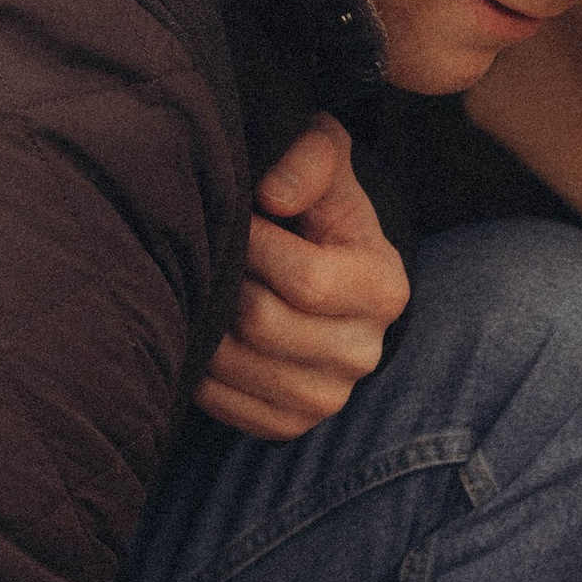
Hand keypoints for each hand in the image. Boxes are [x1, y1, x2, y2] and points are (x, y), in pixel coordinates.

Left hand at [193, 117, 408, 440]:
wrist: (328, 272)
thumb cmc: (317, 207)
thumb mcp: (326, 162)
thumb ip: (309, 157)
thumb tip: (271, 195)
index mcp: (382, 288)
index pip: (305, 278)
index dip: (253, 244)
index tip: (235, 217)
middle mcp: (363, 352)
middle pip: (262, 323)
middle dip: (224, 282)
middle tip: (212, 254)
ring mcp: (328, 397)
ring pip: (234, 364)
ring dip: (203, 322)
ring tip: (204, 287)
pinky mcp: (289, 424)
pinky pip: (223, 402)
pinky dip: (199, 366)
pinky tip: (205, 329)